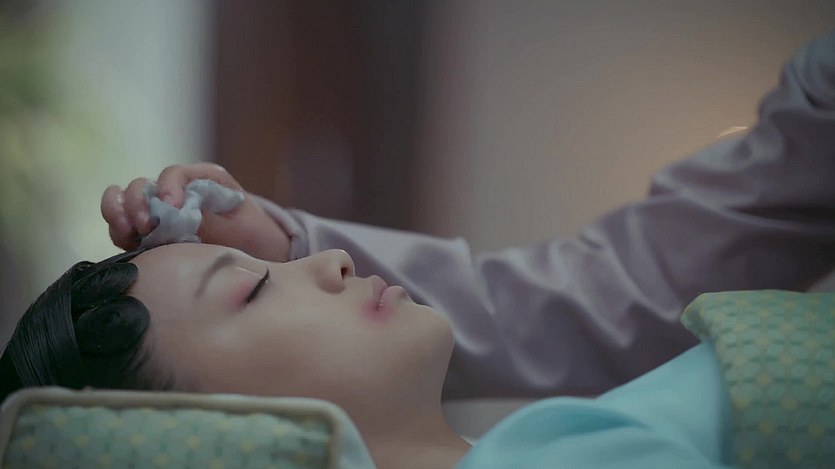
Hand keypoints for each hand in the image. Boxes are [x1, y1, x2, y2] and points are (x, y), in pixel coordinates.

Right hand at [101, 163, 289, 260]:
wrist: (259, 258)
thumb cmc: (255, 238)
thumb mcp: (243, 230)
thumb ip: (213, 224)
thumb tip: (178, 217)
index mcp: (205, 181)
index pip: (176, 174)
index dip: (168, 187)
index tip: (170, 207)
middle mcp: (178, 192)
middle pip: (144, 185)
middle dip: (137, 201)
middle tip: (146, 226)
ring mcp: (161, 212)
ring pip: (126, 202)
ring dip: (119, 213)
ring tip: (128, 231)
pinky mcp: (152, 233)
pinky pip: (124, 227)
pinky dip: (119, 230)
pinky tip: (125, 241)